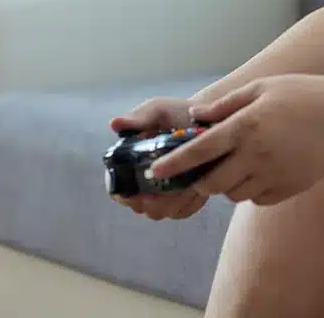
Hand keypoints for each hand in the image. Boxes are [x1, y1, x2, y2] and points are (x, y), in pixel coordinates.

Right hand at [108, 97, 208, 220]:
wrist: (209, 118)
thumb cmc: (176, 114)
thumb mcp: (157, 110)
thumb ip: (138, 117)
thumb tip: (114, 123)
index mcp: (127, 166)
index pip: (119, 192)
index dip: (130, 194)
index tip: (147, 185)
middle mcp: (142, 185)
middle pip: (144, 207)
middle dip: (158, 200)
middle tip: (174, 185)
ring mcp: (164, 195)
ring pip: (164, 212)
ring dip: (176, 201)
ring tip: (190, 182)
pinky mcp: (185, 200)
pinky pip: (184, 211)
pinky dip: (191, 203)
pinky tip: (199, 186)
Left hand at [148, 74, 323, 206]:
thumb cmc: (305, 94)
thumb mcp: (264, 87)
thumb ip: (227, 105)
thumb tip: (197, 119)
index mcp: (247, 125)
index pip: (199, 151)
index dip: (174, 164)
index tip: (155, 173)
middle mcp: (257, 154)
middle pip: (211, 182)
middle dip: (201, 180)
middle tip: (202, 171)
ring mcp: (274, 174)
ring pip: (233, 194)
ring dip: (228, 184)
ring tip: (240, 164)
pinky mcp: (289, 188)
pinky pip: (257, 199)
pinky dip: (252, 190)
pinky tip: (264, 170)